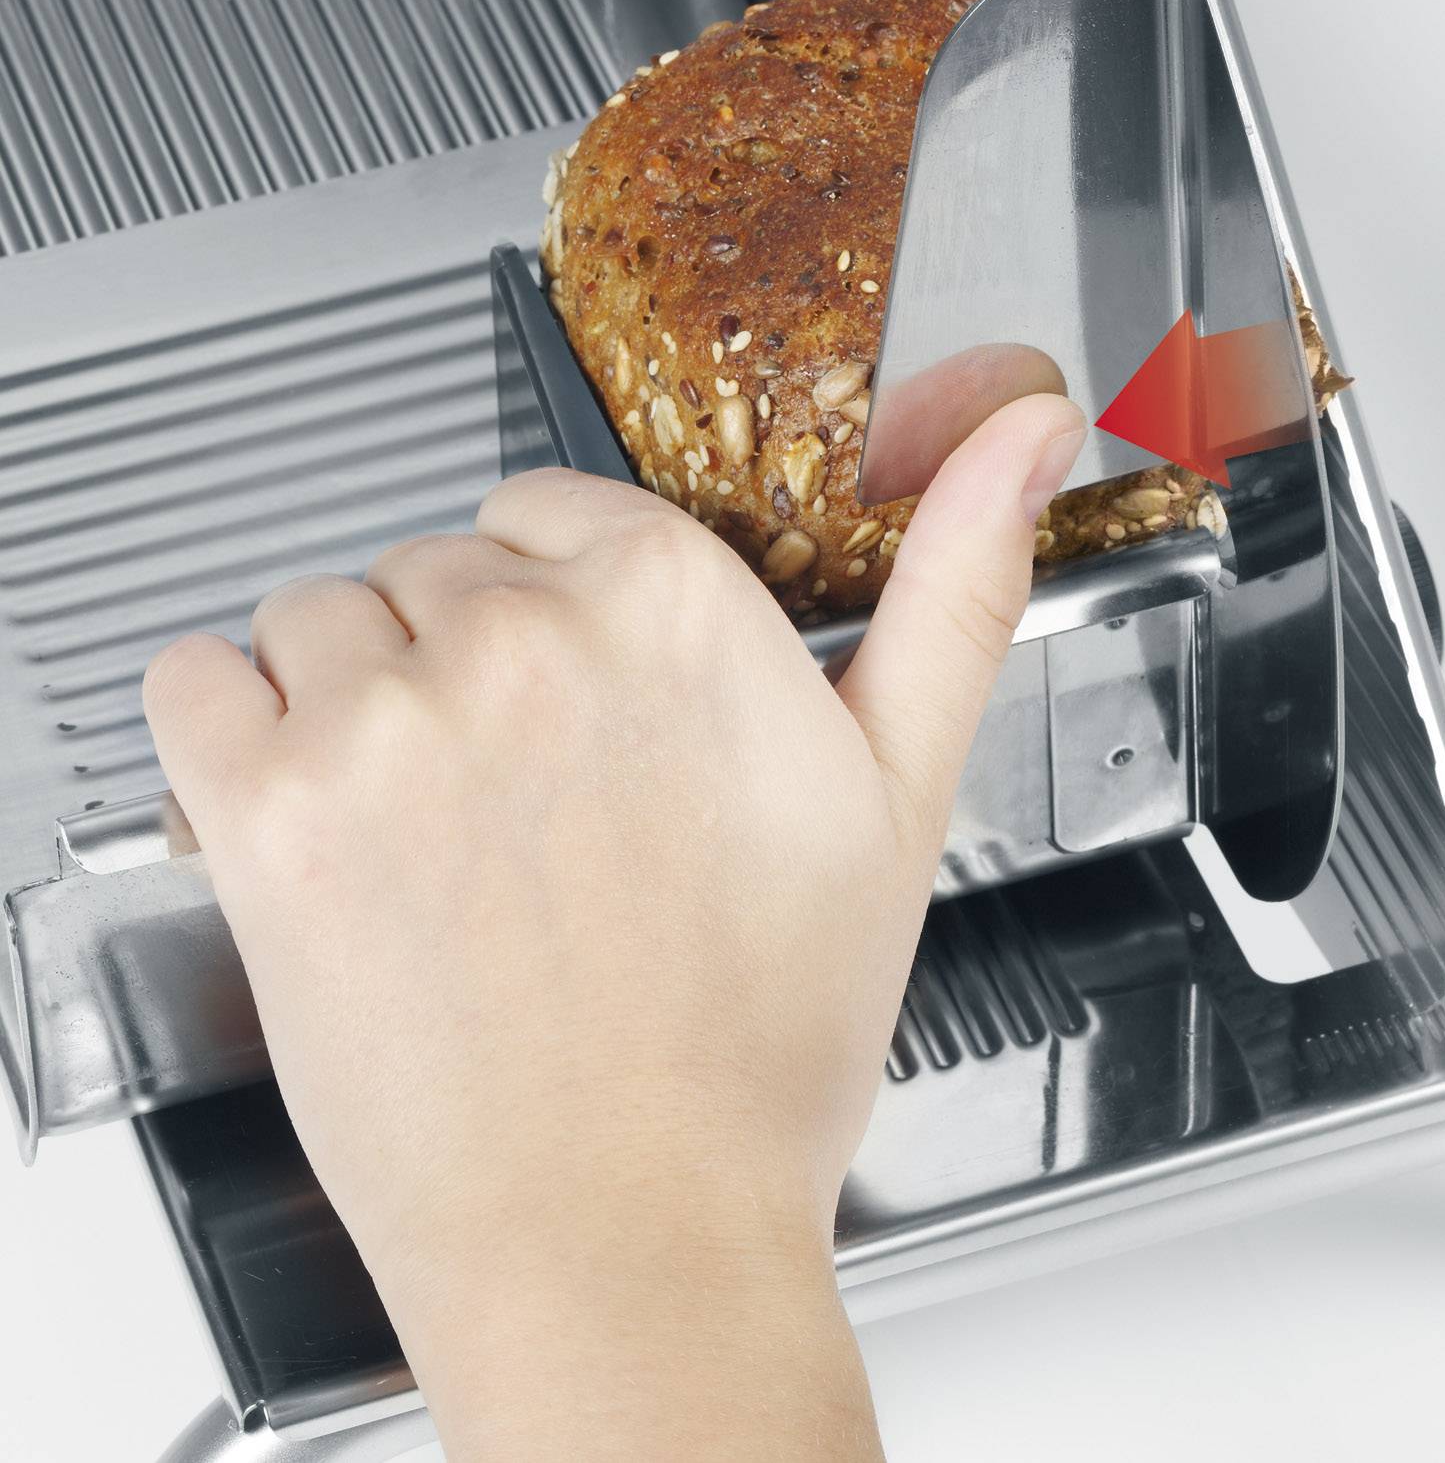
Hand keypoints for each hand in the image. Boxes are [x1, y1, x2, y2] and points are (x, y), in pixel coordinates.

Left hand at [142, 394, 1085, 1461]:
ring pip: (321, 617)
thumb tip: (1031, 432)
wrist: (629, 1230)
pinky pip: (196, 678)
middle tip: (527, 806)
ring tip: (434, 839)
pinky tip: (325, 831)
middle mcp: (525, 629)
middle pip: (436, 566)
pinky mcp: (266, 808)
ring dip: (355, 701)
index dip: (560, 613)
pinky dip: (232, 737)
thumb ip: (960, 580)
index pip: (547, 510)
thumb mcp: (899, 788)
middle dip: (467, 662)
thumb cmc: (762, 1036)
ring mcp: (388, 714)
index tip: (583, 704)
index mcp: (674, 596)